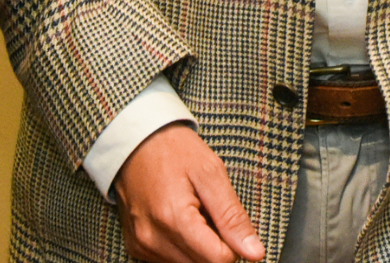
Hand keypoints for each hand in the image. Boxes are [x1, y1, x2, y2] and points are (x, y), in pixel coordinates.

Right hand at [113, 123, 265, 262]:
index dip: (232, 243)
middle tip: (208, 210)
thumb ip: (232, 217)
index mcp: (174, 219)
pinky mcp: (136, 246)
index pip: (219, 260)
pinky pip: (169, 260)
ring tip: (192, 211)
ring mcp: (142, 245)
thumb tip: (254, 253)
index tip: (226, 219)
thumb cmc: (173, 149)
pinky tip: (178, 219)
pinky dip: (182, 244)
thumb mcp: (211, 172)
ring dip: (198, 245)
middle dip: (214, 243)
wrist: (135, 139)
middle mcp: (153, 238)